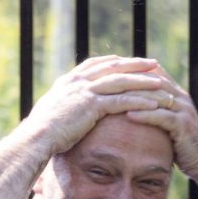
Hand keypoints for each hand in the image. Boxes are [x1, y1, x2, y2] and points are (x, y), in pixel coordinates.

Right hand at [23, 55, 167, 156]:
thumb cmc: (40, 132)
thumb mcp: (50, 113)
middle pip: (113, 67)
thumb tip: (63, 111)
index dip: (115, 62)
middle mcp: (78, 82)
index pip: (96, 64)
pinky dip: (139, 100)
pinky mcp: (92, 106)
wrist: (35, 138)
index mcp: (68, 81)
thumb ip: (61, 106)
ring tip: (162, 82)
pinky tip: (154, 103)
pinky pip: (122, 100)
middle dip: (135, 65)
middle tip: (153, 63)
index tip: (129, 60)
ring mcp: (85, 92)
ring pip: (122, 82)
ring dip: (143, 81)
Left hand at [120, 64, 197, 179]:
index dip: (133, 70)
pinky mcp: (184, 125)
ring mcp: (184, 110)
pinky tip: (128, 115)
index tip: (110, 72)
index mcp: (177, 94)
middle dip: (129, 79)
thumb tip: (128, 106)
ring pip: (156, 96)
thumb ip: (153, 111)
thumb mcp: (166, 123)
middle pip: (153, 81)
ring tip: (112, 96)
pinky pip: (162, 116)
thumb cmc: (180, 144)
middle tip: (107, 81)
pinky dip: (145, 114)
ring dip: (133, 95)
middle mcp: (181, 98)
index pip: (154, 73)